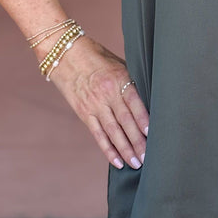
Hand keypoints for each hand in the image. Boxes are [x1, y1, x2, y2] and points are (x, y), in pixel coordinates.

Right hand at [48, 39, 149, 169]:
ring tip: (137, 163)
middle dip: (138, 141)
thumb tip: (149, 100)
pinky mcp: (84, 113)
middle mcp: (107, 94)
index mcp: (119, 79)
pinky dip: (108, 149)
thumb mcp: (118, 63)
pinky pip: (98, 134)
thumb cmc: (96, 57)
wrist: (65, 54)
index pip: (134, 103)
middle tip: (148, 157)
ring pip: (113, 131)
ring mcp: (94, 105)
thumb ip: (131, 82)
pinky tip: (117, 161)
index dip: (143, 119)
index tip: (152, 134)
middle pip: (125, 121)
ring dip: (125, 149)